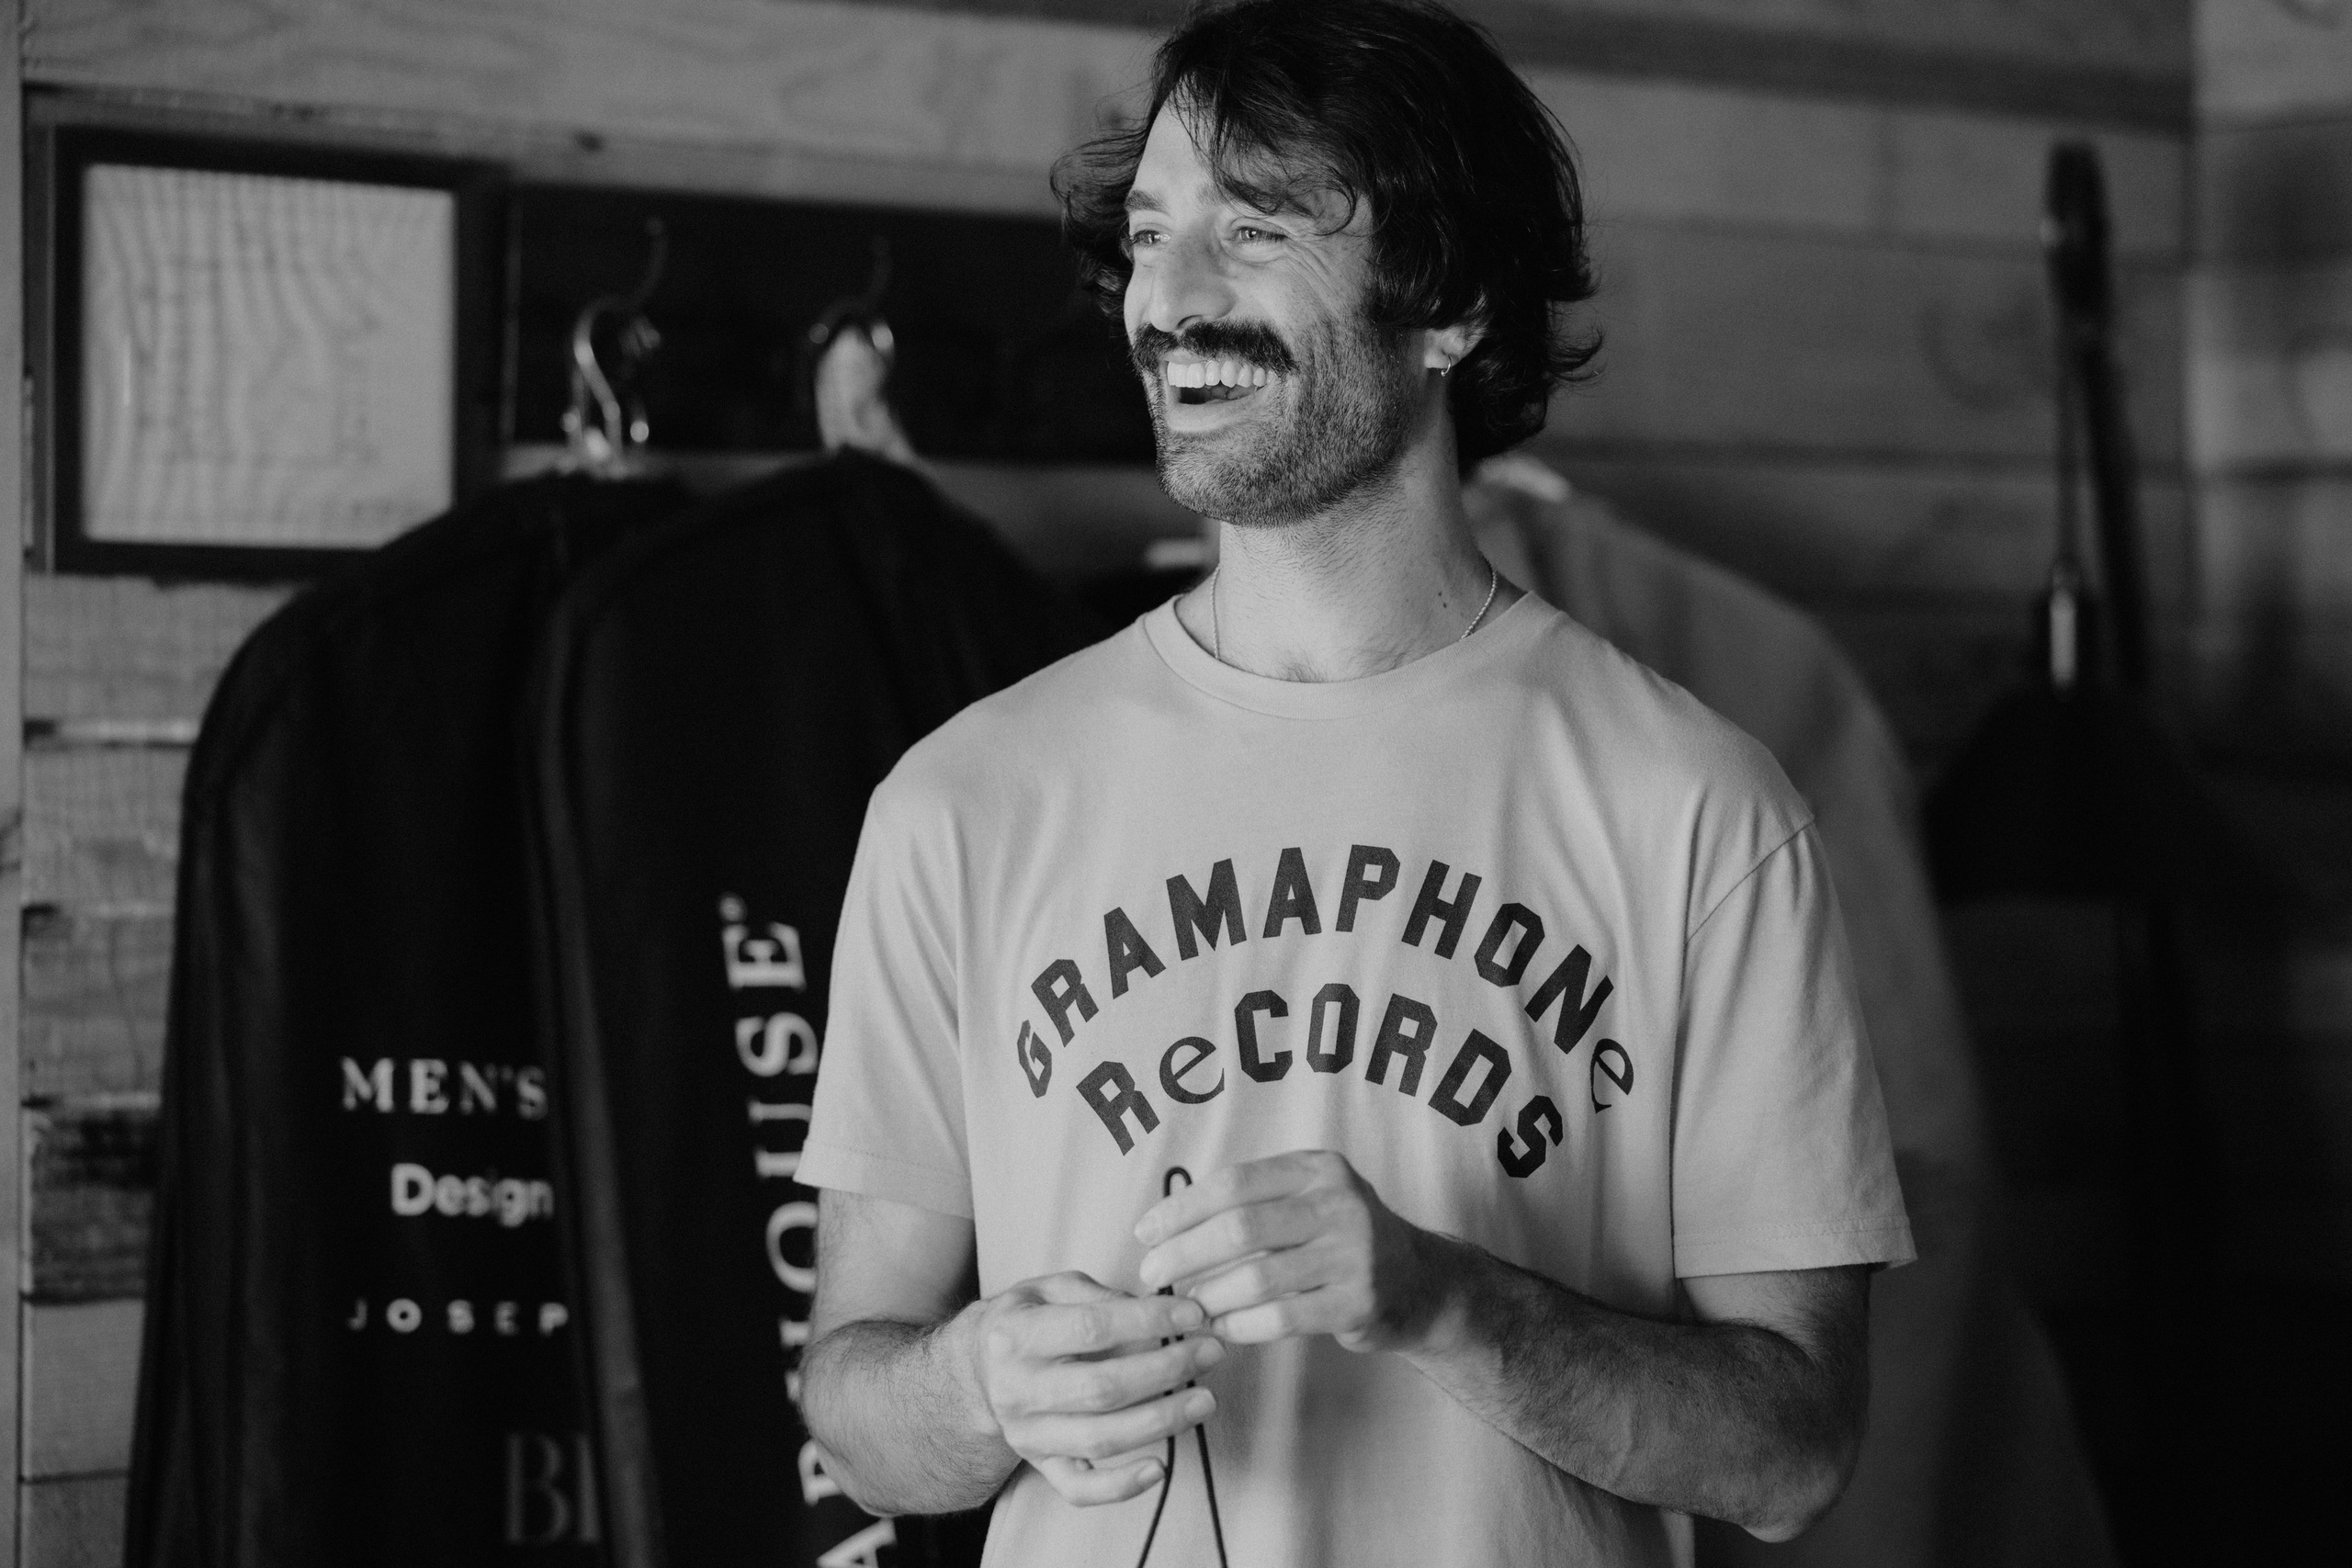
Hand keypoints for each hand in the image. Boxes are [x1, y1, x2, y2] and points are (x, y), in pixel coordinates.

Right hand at [958, 1271, 1223, 1505]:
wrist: (977, 1371)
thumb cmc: (1027, 1321)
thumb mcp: (1050, 1288)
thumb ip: (1099, 1295)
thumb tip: (1155, 1310)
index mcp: (1015, 1336)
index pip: (1092, 1328)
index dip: (1149, 1320)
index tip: (1194, 1315)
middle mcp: (1017, 1390)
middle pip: (1102, 1388)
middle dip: (1166, 1370)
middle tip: (1210, 1352)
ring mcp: (1027, 1434)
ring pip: (1100, 1438)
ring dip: (1161, 1421)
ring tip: (1204, 1400)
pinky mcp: (1040, 1465)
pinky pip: (1080, 1489)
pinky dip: (1121, 1487)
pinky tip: (1160, 1469)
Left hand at [1133, 1151, 1448, 1353]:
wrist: (1422, 1282)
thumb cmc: (1342, 1238)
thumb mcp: (1310, 1198)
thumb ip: (1253, 1203)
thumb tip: (1167, 1227)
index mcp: (1318, 1168)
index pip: (1233, 1183)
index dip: (1181, 1209)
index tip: (1146, 1233)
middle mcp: (1340, 1203)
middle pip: (1240, 1227)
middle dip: (1184, 1253)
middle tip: (1151, 1274)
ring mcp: (1354, 1254)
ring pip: (1257, 1278)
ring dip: (1208, 1297)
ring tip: (1186, 1307)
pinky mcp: (1358, 1303)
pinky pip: (1281, 1318)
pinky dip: (1240, 1326)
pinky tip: (1220, 1329)